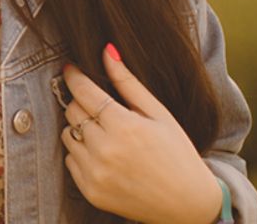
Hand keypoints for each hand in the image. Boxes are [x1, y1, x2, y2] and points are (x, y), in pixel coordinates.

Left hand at [60, 43, 223, 223]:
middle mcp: (105, 150)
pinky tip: (105, 155)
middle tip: (100, 107)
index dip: (74, 75)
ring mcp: (95, 173)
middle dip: (81, 102)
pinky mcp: (90, 191)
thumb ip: (128, 82)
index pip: (83, 91)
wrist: (188, 205)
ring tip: (106, 133)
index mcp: (124, 126)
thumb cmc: (177, 153)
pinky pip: (70, 160)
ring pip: (68, 134)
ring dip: (80, 128)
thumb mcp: (158, 113)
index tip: (71, 68)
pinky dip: (81, 153)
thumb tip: (106, 50)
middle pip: (72, 110)